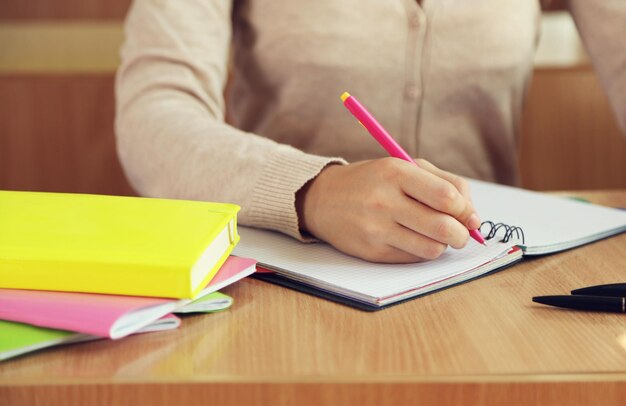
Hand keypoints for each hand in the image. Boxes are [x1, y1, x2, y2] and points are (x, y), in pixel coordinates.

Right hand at [296, 157, 480, 262]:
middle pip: (443, 228)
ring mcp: (376, 229)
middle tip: (461, 233)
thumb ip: (444, 183)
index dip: (466, 210)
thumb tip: (473, 216)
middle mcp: (385, 201)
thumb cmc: (372, 181)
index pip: (446, 197)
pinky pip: (412, 259)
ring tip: (435, 235)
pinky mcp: (372, 251)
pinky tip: (412, 239)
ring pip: (431, 249)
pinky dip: (421, 251)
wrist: (323, 199)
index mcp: (396, 173)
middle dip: (462, 234)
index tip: (470, 216)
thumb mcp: (404, 167)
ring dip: (442, 245)